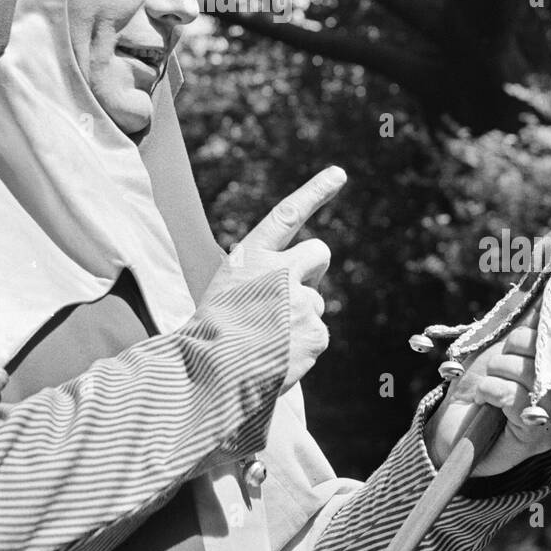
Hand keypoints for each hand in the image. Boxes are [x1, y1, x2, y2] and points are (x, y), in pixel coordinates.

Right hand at [199, 166, 345, 393]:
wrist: (212, 377)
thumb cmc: (212, 335)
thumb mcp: (228, 290)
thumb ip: (264, 278)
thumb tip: (305, 289)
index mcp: (251, 256)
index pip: (287, 214)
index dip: (315, 191)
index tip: (339, 173)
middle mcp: (280, 270)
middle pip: (319, 253)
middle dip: (313, 270)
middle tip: (290, 297)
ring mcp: (301, 300)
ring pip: (316, 301)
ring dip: (300, 318)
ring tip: (268, 339)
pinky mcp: (316, 332)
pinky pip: (318, 334)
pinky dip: (303, 346)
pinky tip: (278, 357)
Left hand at [423, 301, 550, 476]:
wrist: (452, 425)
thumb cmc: (478, 382)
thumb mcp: (502, 345)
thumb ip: (527, 322)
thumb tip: (547, 286)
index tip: (535, 311)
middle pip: (546, 350)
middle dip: (512, 348)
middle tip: (497, 366)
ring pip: (528, 372)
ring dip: (496, 373)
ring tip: (488, 388)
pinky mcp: (539, 438)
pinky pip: (515, 397)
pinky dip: (490, 391)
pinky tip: (485, 403)